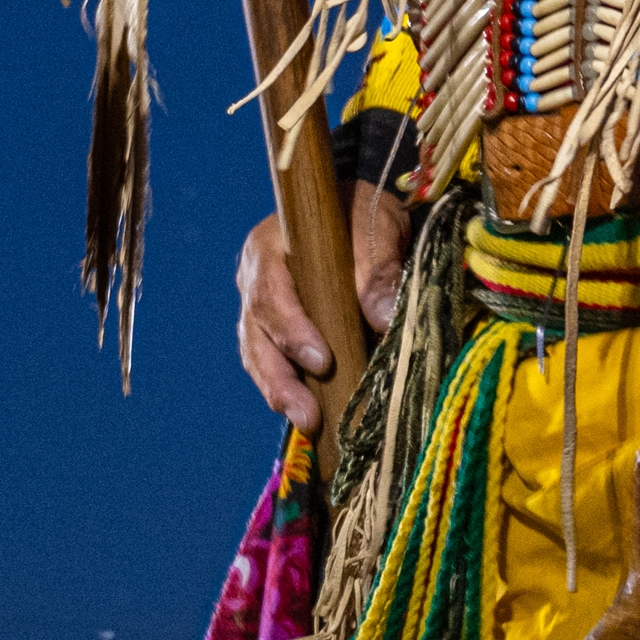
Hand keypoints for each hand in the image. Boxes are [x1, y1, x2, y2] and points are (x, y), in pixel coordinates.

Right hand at [237, 187, 414, 428]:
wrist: (356, 215)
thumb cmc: (362, 217)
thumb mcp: (377, 230)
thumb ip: (377, 270)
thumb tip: (384, 319)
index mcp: (269, 248)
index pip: (270, 294)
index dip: (291, 330)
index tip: (322, 362)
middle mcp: (254, 281)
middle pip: (256, 335)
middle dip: (281, 379)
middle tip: (309, 415)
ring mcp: (259, 309)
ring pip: (258, 356)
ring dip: (282, 393)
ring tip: (310, 424)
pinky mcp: (273, 333)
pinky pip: (272, 365)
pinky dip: (289, 391)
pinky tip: (312, 418)